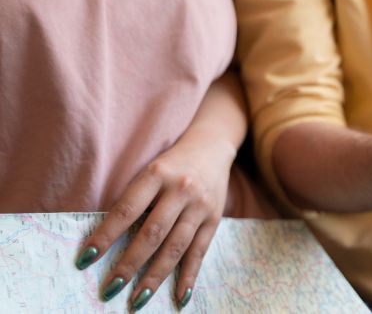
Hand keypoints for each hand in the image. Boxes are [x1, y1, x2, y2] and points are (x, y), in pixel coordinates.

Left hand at [75, 133, 235, 309]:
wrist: (212, 145)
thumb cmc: (171, 163)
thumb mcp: (150, 171)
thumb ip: (134, 199)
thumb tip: (108, 240)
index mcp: (157, 174)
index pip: (127, 209)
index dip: (106, 235)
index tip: (86, 259)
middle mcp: (181, 189)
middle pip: (152, 232)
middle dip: (130, 264)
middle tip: (110, 289)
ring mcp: (200, 205)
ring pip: (176, 246)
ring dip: (156, 276)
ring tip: (138, 300)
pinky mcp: (214, 218)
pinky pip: (200, 251)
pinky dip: (189, 276)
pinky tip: (179, 296)